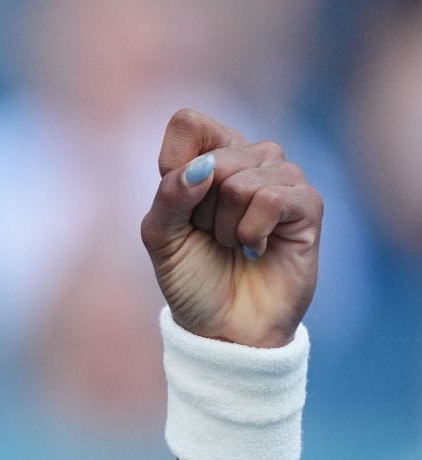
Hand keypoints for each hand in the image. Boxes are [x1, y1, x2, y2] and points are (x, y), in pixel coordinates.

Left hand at [140, 108, 323, 347]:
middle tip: (210, 237)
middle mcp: (249, 160)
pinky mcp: (307, 205)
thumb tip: (203, 168)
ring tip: (234, 244)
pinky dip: (250, 232)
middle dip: (199, 210)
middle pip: (214, 156)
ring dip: (225, 226)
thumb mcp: (161, 238)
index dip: (175, 165)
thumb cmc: (192, 278)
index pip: (189, 124)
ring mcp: (282, 179)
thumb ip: (169, 196)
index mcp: (209, 158)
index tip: (179, 205)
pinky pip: (270, 198)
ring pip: (242, 180)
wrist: (223, 326)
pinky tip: (255, 248)